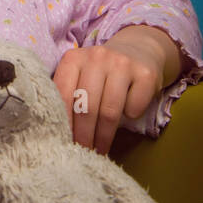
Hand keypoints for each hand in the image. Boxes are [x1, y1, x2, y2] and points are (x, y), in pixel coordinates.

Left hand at [51, 32, 164, 155]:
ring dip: (104, 136)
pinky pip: (134, 107)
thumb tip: (57, 131)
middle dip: (83, 136)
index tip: (64, 142)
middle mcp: (97, 56)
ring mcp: (122, 63)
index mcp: (74, 57)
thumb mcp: (81, 74)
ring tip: (100, 150)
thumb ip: (70, 94)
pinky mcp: (145, 74)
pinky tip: (127, 116)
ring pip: (109, 111)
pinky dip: (130, 116)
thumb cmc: (102, 72)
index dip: (64, 122)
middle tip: (83, 153)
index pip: (63, 94)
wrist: (138, 50)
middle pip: (86, 106)